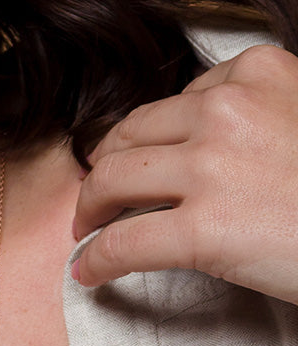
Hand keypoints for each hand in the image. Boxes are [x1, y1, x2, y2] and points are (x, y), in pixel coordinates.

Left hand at [71, 44, 297, 303]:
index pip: (173, 102)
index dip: (142, 139)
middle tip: (95, 201)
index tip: (134, 162)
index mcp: (259, 73)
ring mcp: (212, 166)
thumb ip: (259, 114)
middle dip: (103, 171)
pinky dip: (95, 260)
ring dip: (88, 211)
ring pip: (111, 182)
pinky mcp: (203, 228)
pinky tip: (87, 273)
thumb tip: (197, 141)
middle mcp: (228, 108)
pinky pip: (123, 243)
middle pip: (129, 137)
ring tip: (86, 232)